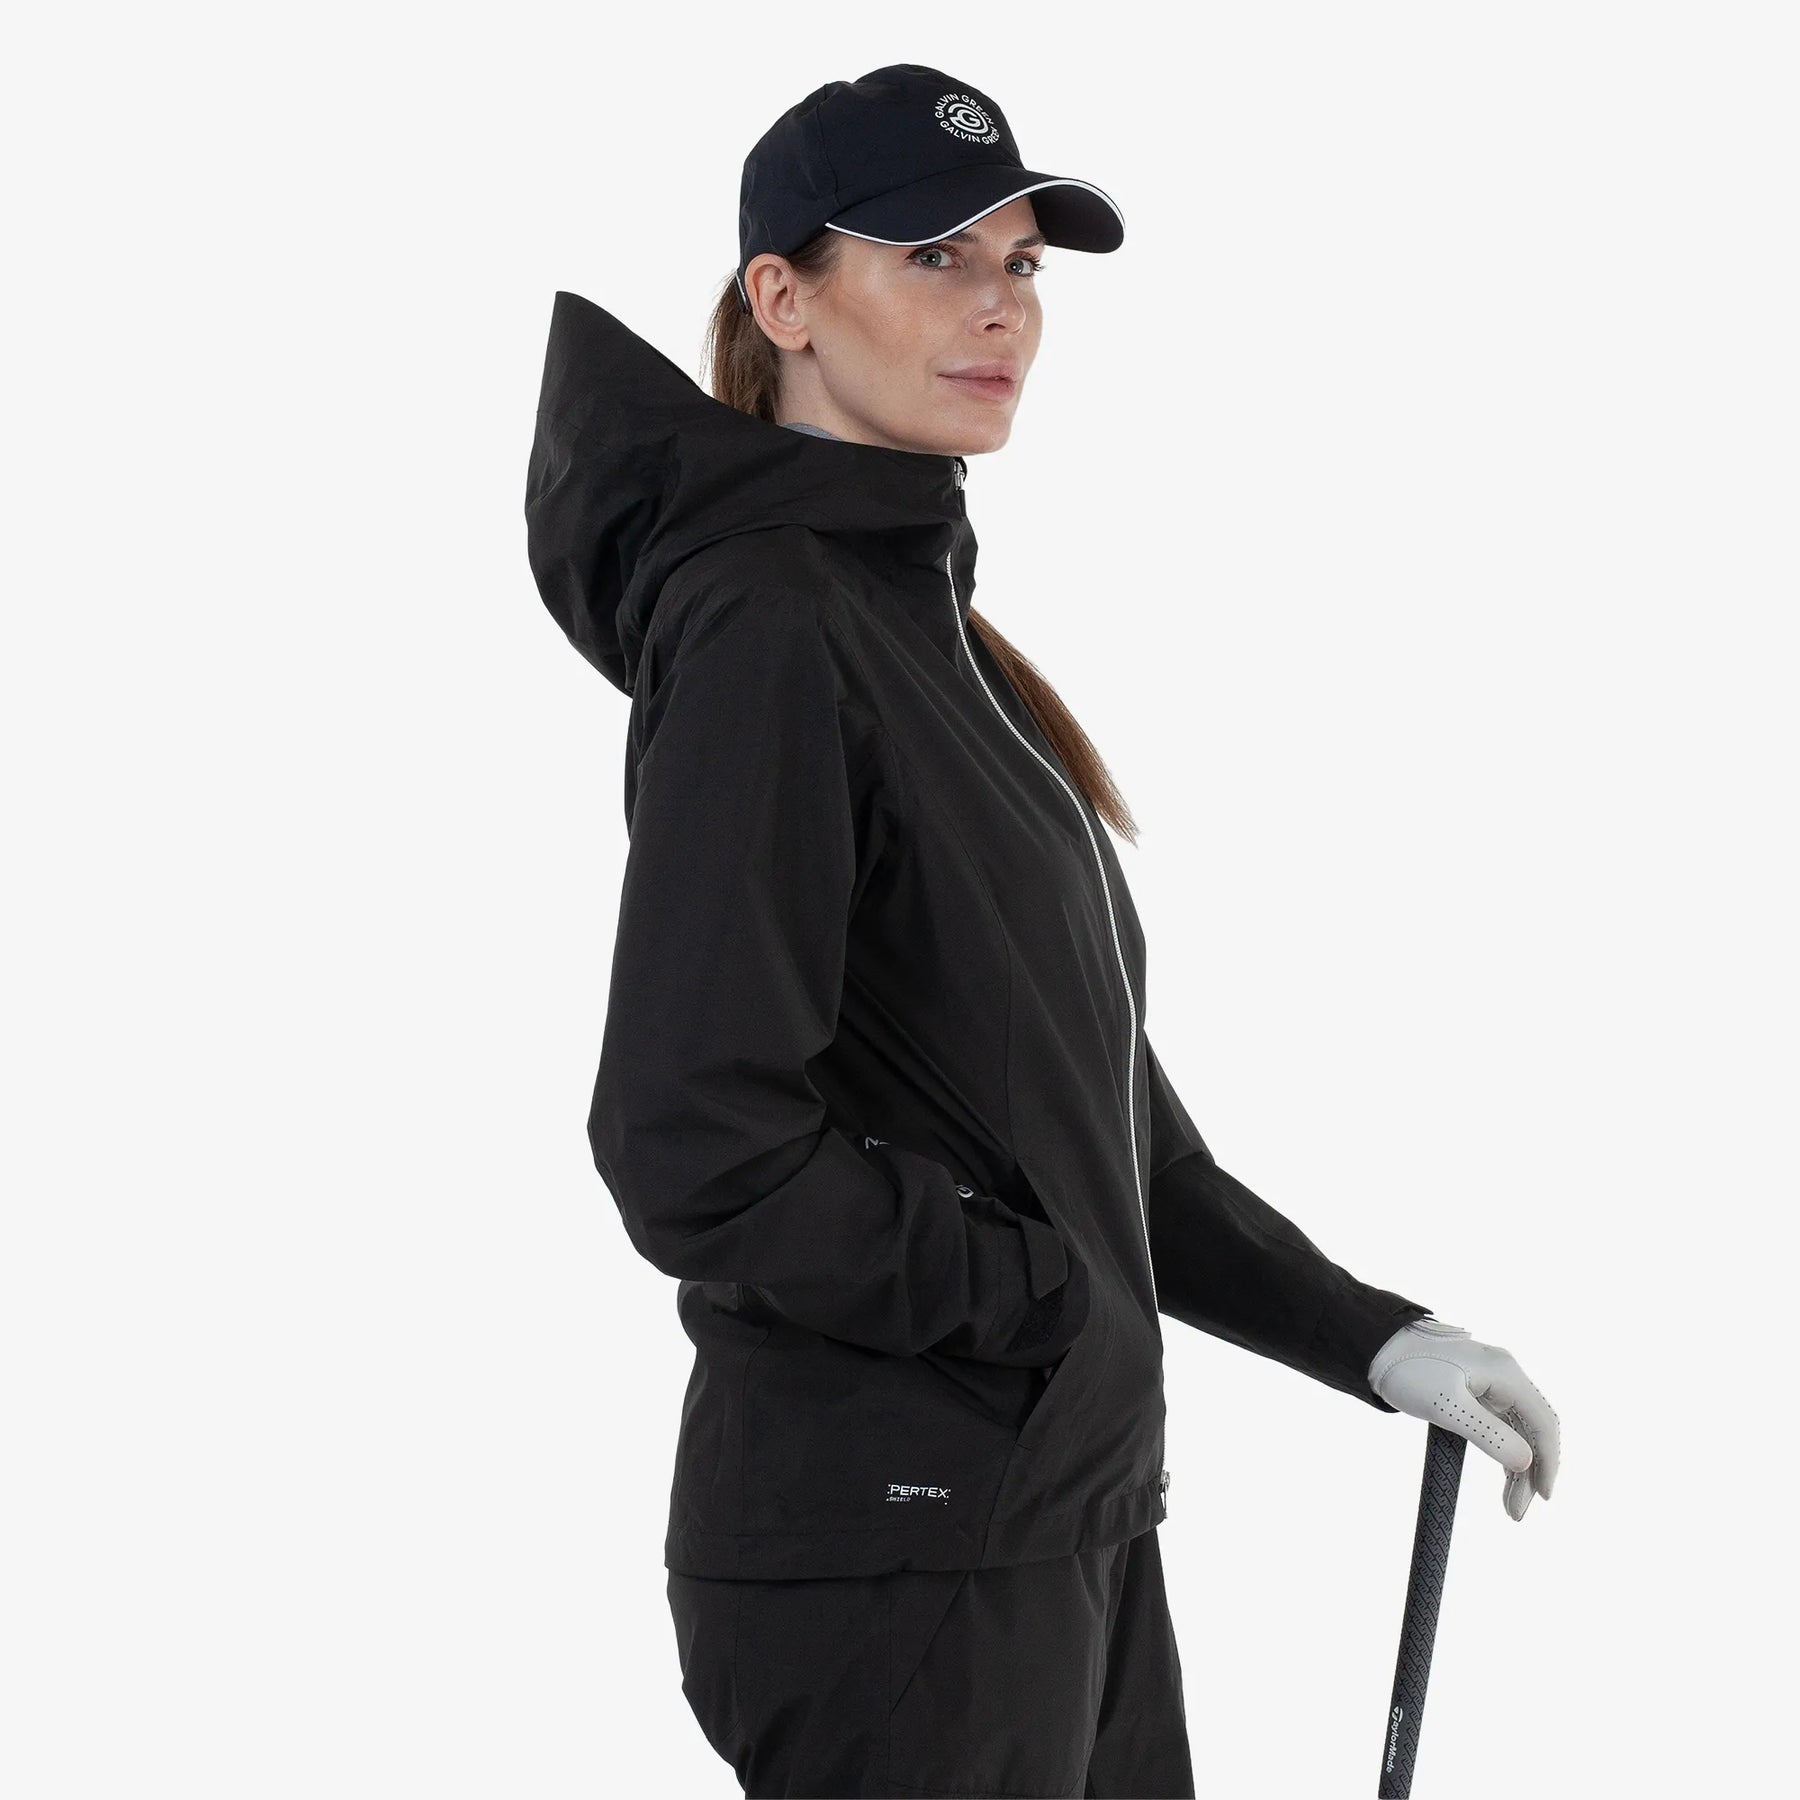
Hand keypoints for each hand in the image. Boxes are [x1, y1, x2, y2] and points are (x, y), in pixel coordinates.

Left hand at [1368, 1317, 1560, 1520]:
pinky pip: (1502, 1426)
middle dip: (1531, 1472)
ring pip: (1518, 1431)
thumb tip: (1526, 1464)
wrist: (1375, 1348)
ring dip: (1518, 1467)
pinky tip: (1504, 1477)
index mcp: (1505, 1373)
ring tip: (1510, 1506)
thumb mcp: (1446, 1407)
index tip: (1543, 1498)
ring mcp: (1492, 1383)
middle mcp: (1505, 1375)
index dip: (1548, 1462)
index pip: (1543, 1423)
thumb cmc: (1408, 1372)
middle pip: (1534, 1429)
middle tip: (1516, 1512)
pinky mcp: (1477, 1391)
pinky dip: (1504, 1452)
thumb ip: (1488, 1435)